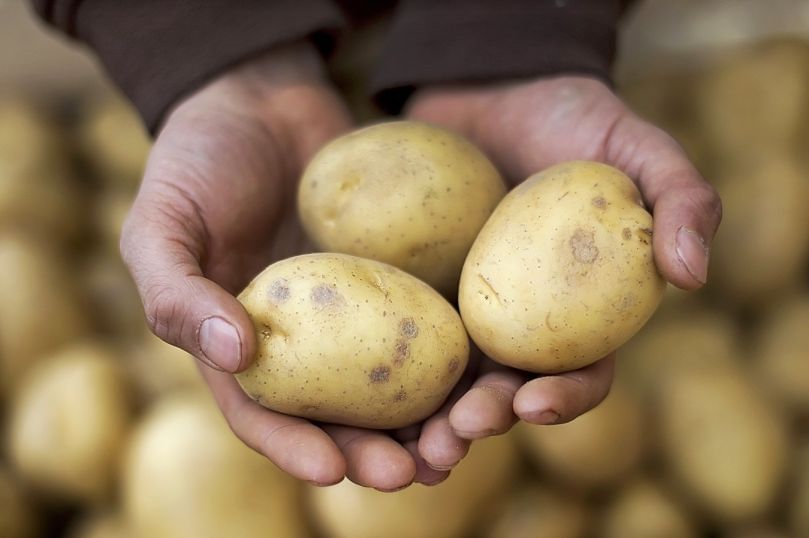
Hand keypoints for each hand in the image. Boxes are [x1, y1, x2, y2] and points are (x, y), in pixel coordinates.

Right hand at [120, 42, 447, 489]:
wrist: (261, 97)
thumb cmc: (199, 160)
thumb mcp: (161, 222)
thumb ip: (178, 290)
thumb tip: (234, 355)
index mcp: (243, 344)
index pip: (266, 413)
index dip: (295, 447)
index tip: (332, 471)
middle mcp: (305, 338)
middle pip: (341, 413)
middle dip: (375, 451)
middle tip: (412, 472)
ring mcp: (357, 308)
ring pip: (394, 379)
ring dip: (426, 419)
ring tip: (459, 442)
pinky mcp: (400, 272)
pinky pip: (428, 315)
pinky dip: (454, 350)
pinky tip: (487, 370)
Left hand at [402, 75, 721, 468]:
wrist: (497, 87)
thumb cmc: (576, 119)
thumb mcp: (639, 148)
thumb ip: (682, 200)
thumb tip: (692, 276)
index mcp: (580, 313)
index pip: (582, 372)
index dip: (564, 398)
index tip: (532, 404)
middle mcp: (521, 322)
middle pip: (504, 389)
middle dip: (483, 419)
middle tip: (456, 436)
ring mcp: (463, 307)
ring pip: (445, 377)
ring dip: (429, 417)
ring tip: (410, 440)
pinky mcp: (415, 285)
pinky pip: (396, 326)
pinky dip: (382, 363)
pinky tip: (359, 391)